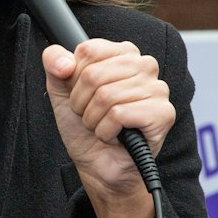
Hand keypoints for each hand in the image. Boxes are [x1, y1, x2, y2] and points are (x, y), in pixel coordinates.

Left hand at [43, 40, 173, 217]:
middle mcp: (145, 65)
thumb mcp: (60, 91)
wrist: (97, 166)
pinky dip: (106, 131)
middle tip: (92, 116)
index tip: (81, 95)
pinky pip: (119, 114)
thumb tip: (63, 62)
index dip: (74, 79)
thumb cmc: (85, 128)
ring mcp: (158, 88)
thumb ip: (55, 63)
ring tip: (103, 127)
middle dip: (82, 103)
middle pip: (94, 74)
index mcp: (123, 53)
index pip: (88, 50)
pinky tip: (115, 136)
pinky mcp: (163, 113)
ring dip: (94, 120)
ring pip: (106, 96)